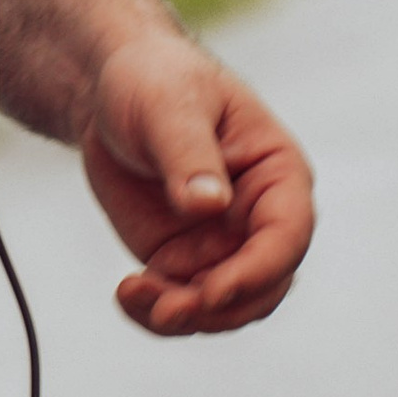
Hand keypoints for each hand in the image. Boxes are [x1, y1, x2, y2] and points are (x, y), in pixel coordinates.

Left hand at [77, 24, 314, 335]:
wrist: (109, 92)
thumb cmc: (155, 80)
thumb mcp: (170, 105)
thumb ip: (190, 154)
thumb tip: (210, 205)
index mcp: (278, 172)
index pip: (288, 234)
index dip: (258, 271)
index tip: (212, 291)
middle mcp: (258, 217)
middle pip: (263, 287)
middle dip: (219, 308)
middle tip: (166, 309)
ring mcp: (221, 243)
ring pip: (223, 307)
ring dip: (184, 316)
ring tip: (135, 295)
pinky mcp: (181, 258)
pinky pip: (181, 303)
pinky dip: (155, 311)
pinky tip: (127, 293)